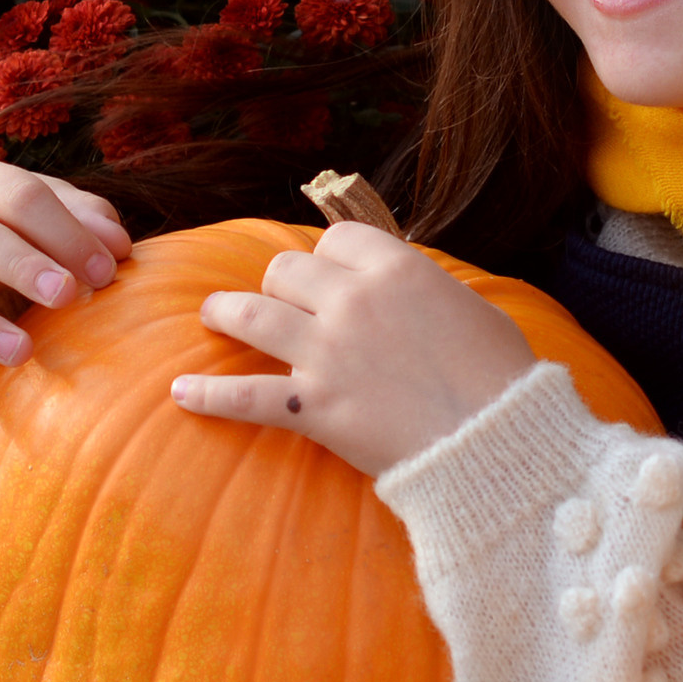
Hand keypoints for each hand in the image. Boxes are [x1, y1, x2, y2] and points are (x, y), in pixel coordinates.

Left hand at [171, 223, 538, 477]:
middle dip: (280, 284)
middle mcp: (352, 301)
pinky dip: (209, 395)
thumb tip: (407, 290)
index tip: (329, 274)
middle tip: (278, 302)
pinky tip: (181, 392)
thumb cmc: (502, 378)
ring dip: (225, 313)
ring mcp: (327, 353)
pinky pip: (245, 395)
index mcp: (396, 269)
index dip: (329, 256)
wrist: (496, 442)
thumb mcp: (473, 309)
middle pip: (285, 270)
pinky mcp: (314, 407)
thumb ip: (426, 291)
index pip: (337, 239)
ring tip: (212, 318)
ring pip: (251, 314)